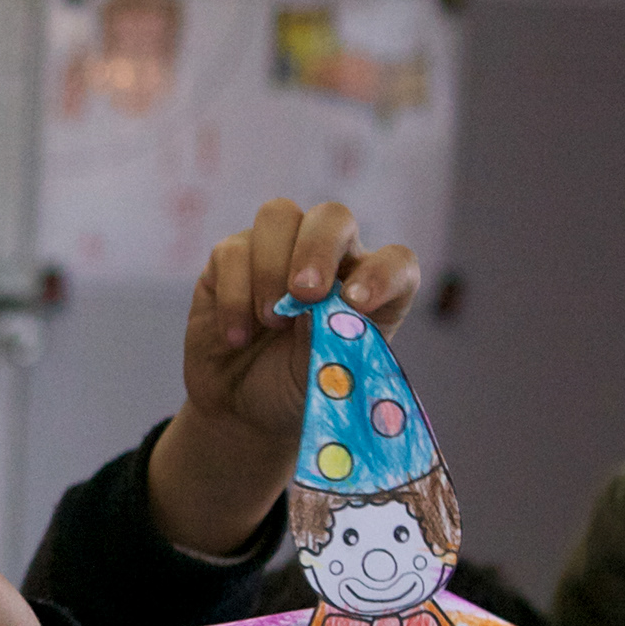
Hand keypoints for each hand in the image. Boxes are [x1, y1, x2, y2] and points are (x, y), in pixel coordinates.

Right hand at [143, 199, 422, 551]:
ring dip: (270, 267)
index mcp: (368, 289)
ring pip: (277, 216)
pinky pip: (230, 252)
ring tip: (269, 321)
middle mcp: (328, 260)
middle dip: (317, 250)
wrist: (241, 409)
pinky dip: (234, 297)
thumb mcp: (324, 379)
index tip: (356, 305)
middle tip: (303, 295)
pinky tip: (237, 337)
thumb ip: (329, 341)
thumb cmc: (296, 391)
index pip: (394, 261)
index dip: (381, 273)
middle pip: (332, 218)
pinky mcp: (230, 261)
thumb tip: (316, 305)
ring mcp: (277, 253)